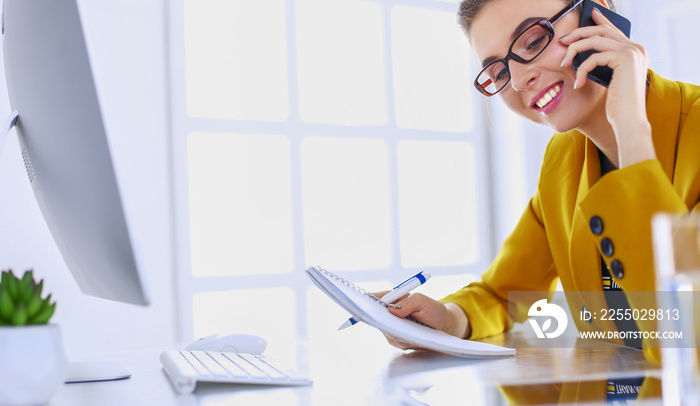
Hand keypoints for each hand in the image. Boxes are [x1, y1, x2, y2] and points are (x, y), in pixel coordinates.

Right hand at [375, 291, 469, 349]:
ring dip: (393, 330)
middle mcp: (389, 314)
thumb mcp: (422, 301)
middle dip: (379, 318)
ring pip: (385, 330)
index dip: (368, 300)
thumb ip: (408, 303)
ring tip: (402, 330)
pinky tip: (409, 338)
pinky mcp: (397, 340)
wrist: (444, 326)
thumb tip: (391, 309)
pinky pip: (395, 340)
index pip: (375, 298)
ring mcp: (392, 328)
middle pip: (376, 316)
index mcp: (393, 299)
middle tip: (384, 320)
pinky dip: (401, 339)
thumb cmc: (433, 310)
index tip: (366, 302)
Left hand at [559, 7, 653, 166]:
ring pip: (594, 40)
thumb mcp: (610, 78)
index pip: (614, 31)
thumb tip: (587, 49)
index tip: (589, 14)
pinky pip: (593, 57)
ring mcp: (632, 51)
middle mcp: (636, 48)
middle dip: (579, 34)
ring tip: (564, 63)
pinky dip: (582, 70)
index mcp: (636, 51)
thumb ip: (605, 62)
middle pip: (602, 31)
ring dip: (574, 51)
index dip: (601, 21)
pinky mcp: (624, 58)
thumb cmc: (618, 103)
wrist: (628, 118)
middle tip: (563, 41)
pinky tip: (578, 84)